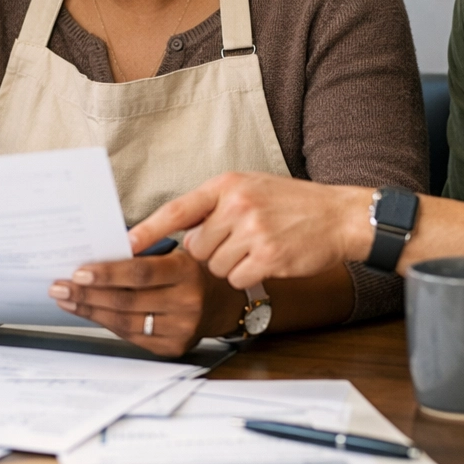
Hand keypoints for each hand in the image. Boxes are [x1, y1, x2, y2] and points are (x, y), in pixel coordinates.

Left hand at [48, 248, 245, 356]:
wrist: (224, 301)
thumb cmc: (192, 270)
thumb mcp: (176, 253)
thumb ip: (142, 256)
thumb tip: (94, 260)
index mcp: (186, 272)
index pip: (140, 274)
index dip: (107, 274)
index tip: (78, 271)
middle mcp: (186, 303)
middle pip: (127, 301)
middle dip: (87, 294)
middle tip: (59, 286)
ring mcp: (181, 329)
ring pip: (125, 322)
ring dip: (90, 310)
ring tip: (66, 299)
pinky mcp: (173, 347)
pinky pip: (131, 336)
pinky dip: (106, 323)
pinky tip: (89, 312)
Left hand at [129, 172, 374, 289]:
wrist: (339, 216)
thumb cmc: (291, 204)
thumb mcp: (250, 189)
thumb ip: (214, 206)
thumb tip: (177, 232)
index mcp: (227, 185)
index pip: (177, 210)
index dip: (148, 230)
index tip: (124, 246)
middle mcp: (237, 205)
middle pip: (195, 247)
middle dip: (210, 252)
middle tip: (237, 241)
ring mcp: (254, 231)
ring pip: (215, 266)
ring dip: (231, 265)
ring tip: (257, 246)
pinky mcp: (269, 257)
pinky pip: (237, 278)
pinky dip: (249, 275)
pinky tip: (269, 259)